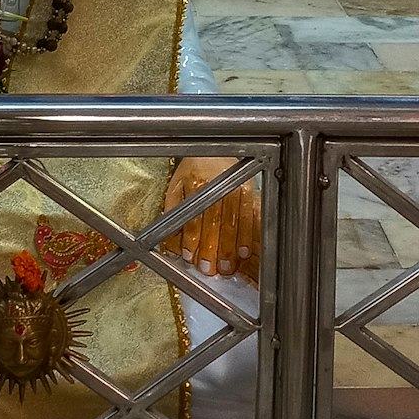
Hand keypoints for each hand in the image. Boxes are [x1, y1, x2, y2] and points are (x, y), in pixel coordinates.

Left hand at [161, 156, 260, 285]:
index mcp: (194, 183)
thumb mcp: (175, 185)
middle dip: (210, 248)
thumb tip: (171, 238)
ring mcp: (233, 188)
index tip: (189, 256)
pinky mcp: (248, 191)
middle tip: (208, 268)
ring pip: (231, 222)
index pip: (193, 216)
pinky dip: (245, 235)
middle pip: (213, 223)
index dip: (191, 238)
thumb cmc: (192, 170)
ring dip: (228, 247)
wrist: (214, 150)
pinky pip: (247, 216)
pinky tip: (242, 251)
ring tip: (225, 266)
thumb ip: (172, 209)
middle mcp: (215, 185)